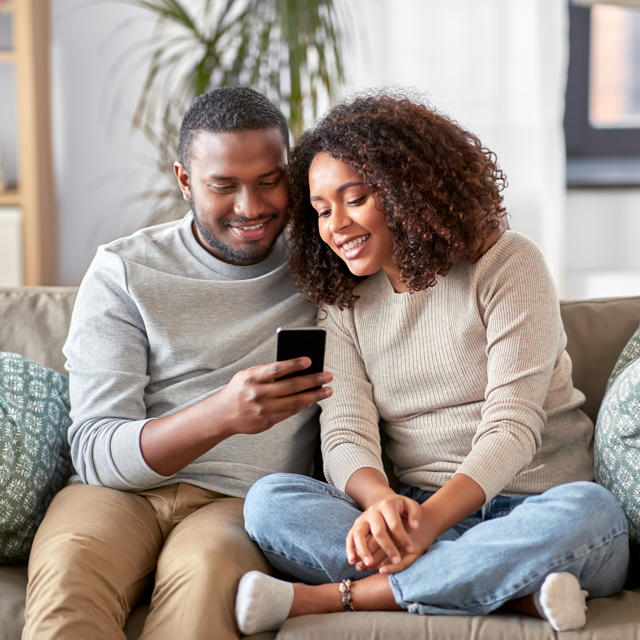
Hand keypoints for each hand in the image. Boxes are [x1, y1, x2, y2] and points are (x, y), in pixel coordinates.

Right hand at [216, 357, 331, 435]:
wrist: (222, 414)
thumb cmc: (240, 389)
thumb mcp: (248, 374)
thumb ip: (268, 372)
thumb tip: (297, 369)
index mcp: (252, 378)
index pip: (276, 369)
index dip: (294, 364)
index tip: (310, 360)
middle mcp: (258, 394)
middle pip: (291, 387)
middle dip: (313, 381)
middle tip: (328, 376)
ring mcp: (263, 410)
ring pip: (294, 402)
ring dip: (314, 396)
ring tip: (327, 390)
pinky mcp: (267, 422)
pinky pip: (290, 413)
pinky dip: (303, 405)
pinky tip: (313, 399)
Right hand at [346, 493, 421, 569]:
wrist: (385, 503)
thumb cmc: (401, 508)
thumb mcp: (411, 505)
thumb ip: (415, 514)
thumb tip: (414, 527)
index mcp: (387, 505)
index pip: (394, 524)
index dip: (403, 537)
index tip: (411, 550)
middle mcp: (373, 511)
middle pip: (378, 531)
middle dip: (387, 547)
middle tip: (396, 560)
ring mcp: (363, 518)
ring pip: (360, 533)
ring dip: (364, 549)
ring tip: (369, 564)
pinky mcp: (356, 525)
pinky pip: (350, 537)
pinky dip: (349, 548)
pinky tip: (352, 561)